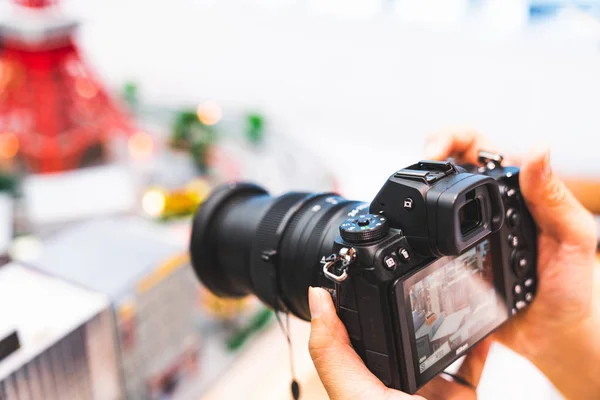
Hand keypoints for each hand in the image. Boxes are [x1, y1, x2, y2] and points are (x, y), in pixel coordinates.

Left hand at [308, 286, 491, 399]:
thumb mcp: (353, 394)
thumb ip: (332, 350)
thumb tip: (316, 298)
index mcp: (365, 381)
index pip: (359, 336)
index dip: (358, 305)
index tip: (360, 274)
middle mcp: (397, 385)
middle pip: (402, 336)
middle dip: (408, 309)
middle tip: (411, 277)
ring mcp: (432, 392)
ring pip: (439, 345)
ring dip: (446, 320)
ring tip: (447, 292)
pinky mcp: (462, 396)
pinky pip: (474, 364)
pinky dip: (481, 343)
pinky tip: (483, 324)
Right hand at [425, 129, 599, 398]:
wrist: (551, 334)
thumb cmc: (571, 285)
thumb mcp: (573, 238)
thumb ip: (553, 197)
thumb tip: (538, 148)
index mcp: (514, 189)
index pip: (476, 146)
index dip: (450, 138)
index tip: (434, 151)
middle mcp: (485, 205)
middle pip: (444, 165)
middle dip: (423, 158)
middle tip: (415, 171)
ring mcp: (464, 231)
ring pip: (430, 198)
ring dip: (414, 192)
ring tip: (408, 200)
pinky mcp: (449, 257)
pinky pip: (425, 238)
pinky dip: (413, 231)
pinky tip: (410, 234)